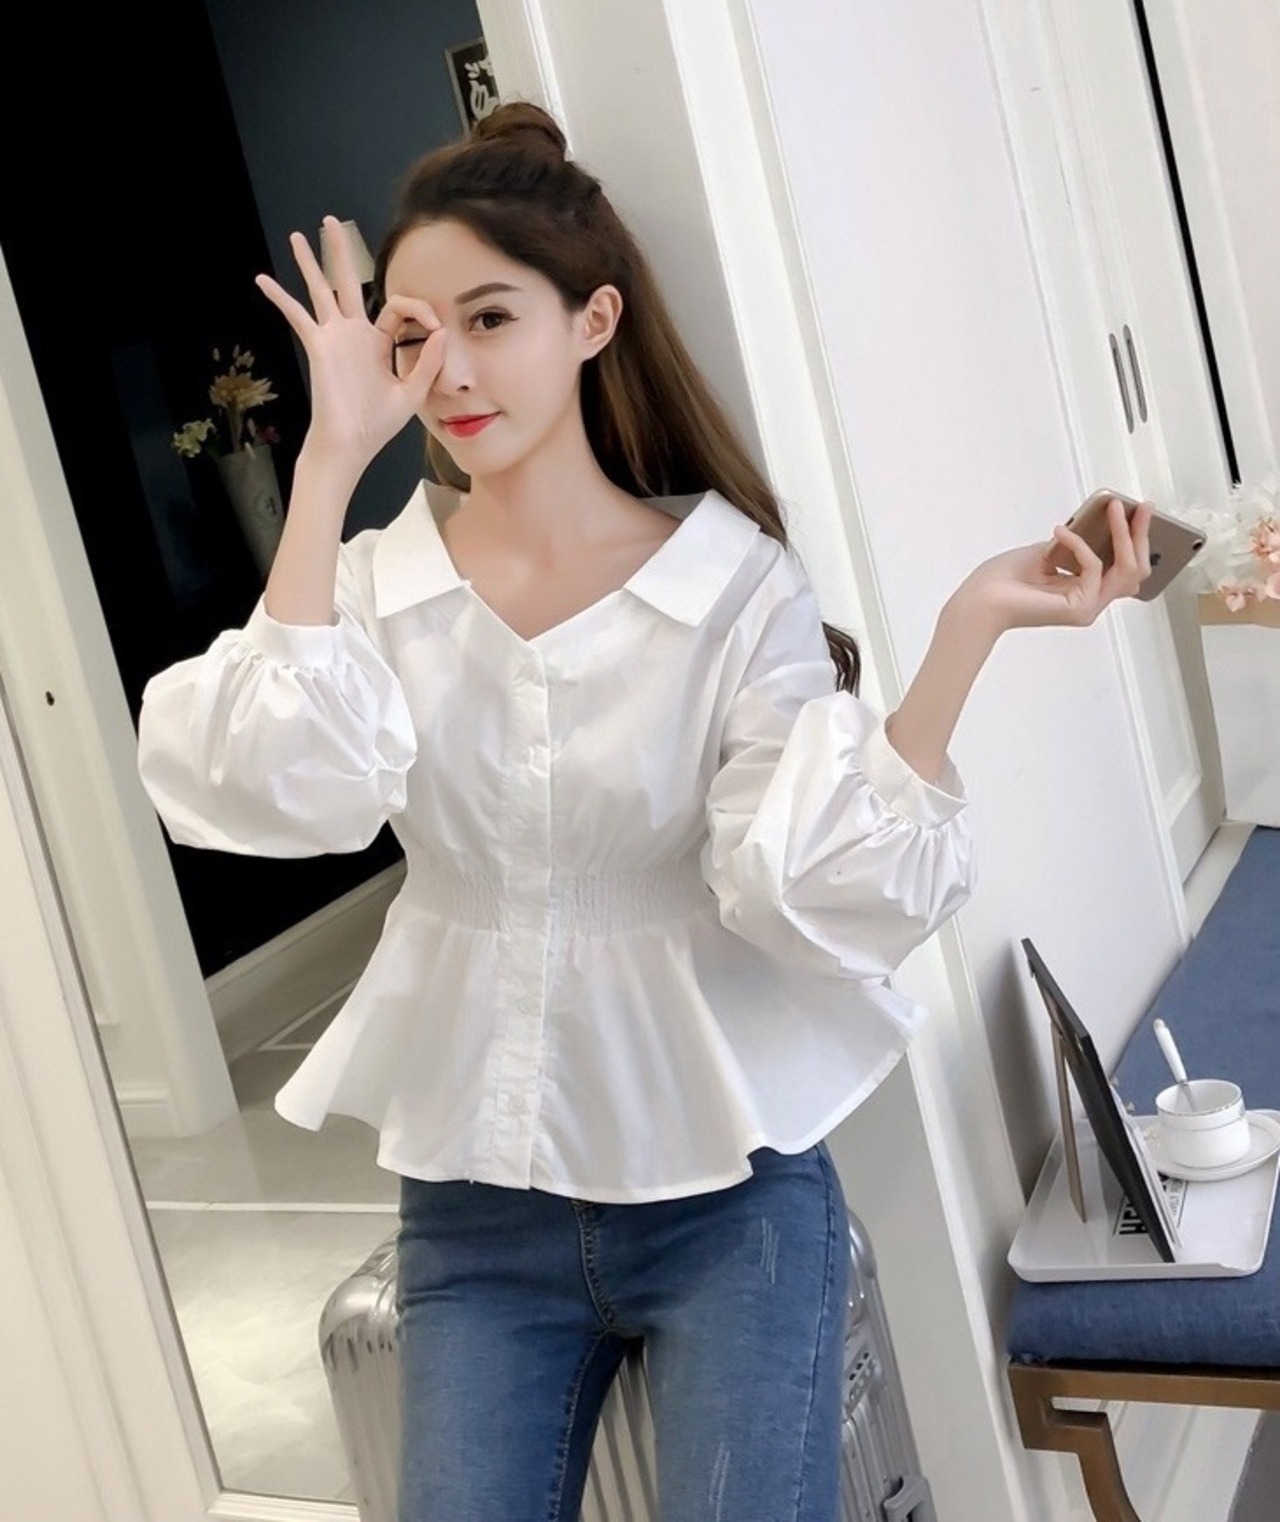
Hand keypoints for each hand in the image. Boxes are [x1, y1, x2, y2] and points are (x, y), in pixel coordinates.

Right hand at [255, 215, 445, 470]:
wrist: (350, 445)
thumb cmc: (377, 425)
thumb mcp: (411, 394)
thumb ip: (427, 363)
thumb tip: (443, 332)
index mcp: (378, 344)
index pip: (396, 308)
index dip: (418, 310)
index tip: (435, 327)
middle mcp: (354, 334)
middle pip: (347, 282)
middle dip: (340, 251)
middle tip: (331, 222)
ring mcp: (334, 338)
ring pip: (320, 289)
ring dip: (309, 261)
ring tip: (298, 235)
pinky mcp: (319, 346)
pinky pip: (297, 316)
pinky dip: (280, 298)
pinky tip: (262, 280)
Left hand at [948, 496, 1153, 636]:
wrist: (979, 599)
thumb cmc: (1003, 579)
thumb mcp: (1046, 551)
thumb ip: (1074, 543)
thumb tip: (1099, 520)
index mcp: (1084, 591)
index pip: (1124, 568)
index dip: (1137, 540)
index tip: (1139, 511)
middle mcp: (1090, 603)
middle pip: (1135, 571)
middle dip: (1141, 535)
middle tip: (1141, 507)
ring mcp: (1087, 608)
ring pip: (1126, 570)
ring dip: (1123, 535)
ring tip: (1113, 508)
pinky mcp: (1078, 608)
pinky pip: (1093, 568)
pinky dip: (1079, 545)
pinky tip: (1060, 532)